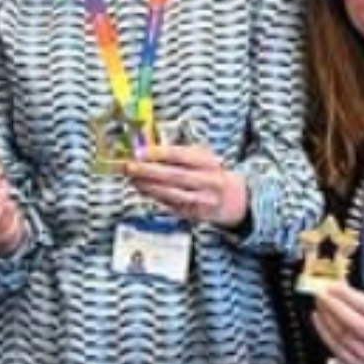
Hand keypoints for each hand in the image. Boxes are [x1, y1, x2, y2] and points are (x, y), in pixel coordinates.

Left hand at [124, 140, 246, 228]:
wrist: (233, 198)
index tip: (140, 152)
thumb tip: (148, 149)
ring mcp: (201, 200)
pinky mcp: (194, 214)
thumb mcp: (201, 156)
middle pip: (173, 176)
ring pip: (170, 193)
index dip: (159, 154)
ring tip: (133, 178)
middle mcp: (207, 181)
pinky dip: (153, 196)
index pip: (181, 156)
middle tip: (130, 166)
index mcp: (209, 162)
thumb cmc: (211, 172)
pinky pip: (170, 205)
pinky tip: (142, 189)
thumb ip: (178, 153)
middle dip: (148, 171)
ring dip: (147, 186)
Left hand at [308, 280, 363, 363]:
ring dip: (327, 317)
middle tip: (322, 294)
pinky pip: (336, 348)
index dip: (348, 296)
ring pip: (343, 336)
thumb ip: (361, 298)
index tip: (334, 286)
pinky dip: (324, 332)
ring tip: (320, 304)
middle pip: (354, 324)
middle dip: (334, 307)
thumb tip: (338, 287)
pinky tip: (319, 319)